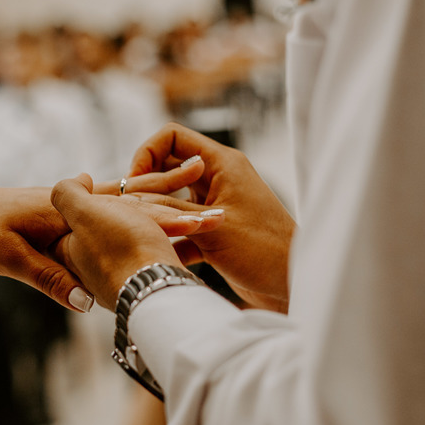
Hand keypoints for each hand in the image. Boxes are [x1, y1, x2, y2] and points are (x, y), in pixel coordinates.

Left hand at [0, 183, 217, 311]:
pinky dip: (139, 210)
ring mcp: (70, 206)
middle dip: (181, 210)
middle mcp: (73, 202)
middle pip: (138, 203)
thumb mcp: (6, 257)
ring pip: (129, 205)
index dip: (167, 221)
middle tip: (222, 214)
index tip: (203, 227)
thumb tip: (83, 305)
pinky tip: (157, 215)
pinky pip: (110, 210)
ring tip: (205, 211)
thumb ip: (47, 278)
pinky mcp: (63, 214)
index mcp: (63, 209)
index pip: (128, 212)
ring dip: (167, 207)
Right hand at [127, 122, 295, 311]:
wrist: (293, 287)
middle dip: (146, 188)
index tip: (135, 183)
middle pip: (168, 168)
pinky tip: (158, 256)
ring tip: (140, 233)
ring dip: (156, 215)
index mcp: (222, 163)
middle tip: (131, 211)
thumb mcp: (210, 226)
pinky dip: (170, 239)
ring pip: (172, 201)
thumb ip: (169, 208)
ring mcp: (216, 206)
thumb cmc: (264, 251)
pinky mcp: (215, 233)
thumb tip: (131, 196)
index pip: (172, 137)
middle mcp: (219, 179)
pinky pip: (182, 227)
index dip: (147, 154)